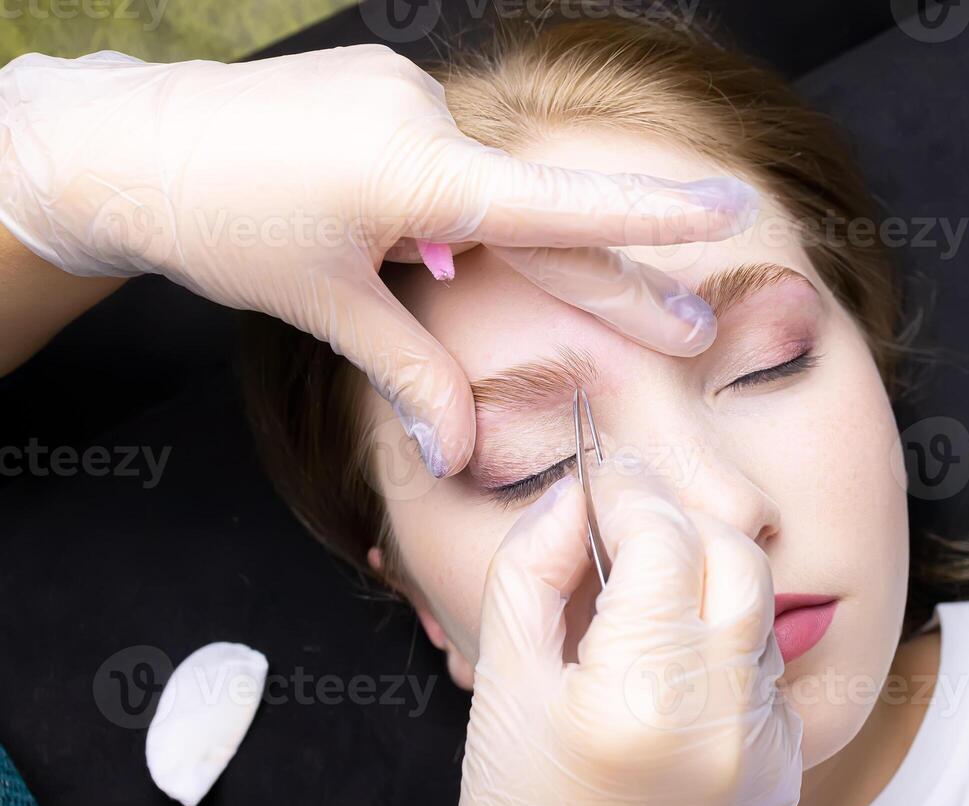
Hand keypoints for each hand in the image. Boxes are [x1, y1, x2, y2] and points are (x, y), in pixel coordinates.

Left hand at [0, 45, 755, 475]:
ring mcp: (404, 88)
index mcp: (414, 176)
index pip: (556, 205)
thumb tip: (461, 449)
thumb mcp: (325, 311)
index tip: (727, 210)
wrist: (129, 143)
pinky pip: (443, 150)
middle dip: (614, 275)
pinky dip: (438, 199)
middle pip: (546, 212)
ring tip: (374, 258)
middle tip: (686, 330)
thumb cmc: (222, 226)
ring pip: (484, 185)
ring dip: (476, 239)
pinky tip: (369, 219)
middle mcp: (424, 117)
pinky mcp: (386, 81)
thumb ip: (411, 374)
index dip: (650, 216)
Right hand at [431, 466, 801, 805]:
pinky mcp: (787, 767)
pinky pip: (764, 668)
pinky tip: (669, 673)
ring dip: (702, 582)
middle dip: (681, 520)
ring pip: (755, 608)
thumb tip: (574, 494)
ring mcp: (766, 749)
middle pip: (736, 557)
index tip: (601, 481)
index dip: (629, 494)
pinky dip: (721, 646)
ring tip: (640, 601)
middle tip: (627, 519)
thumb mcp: (498, 683)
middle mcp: (721, 723)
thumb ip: (530, 568)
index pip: (665, 541)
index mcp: (637, 701)